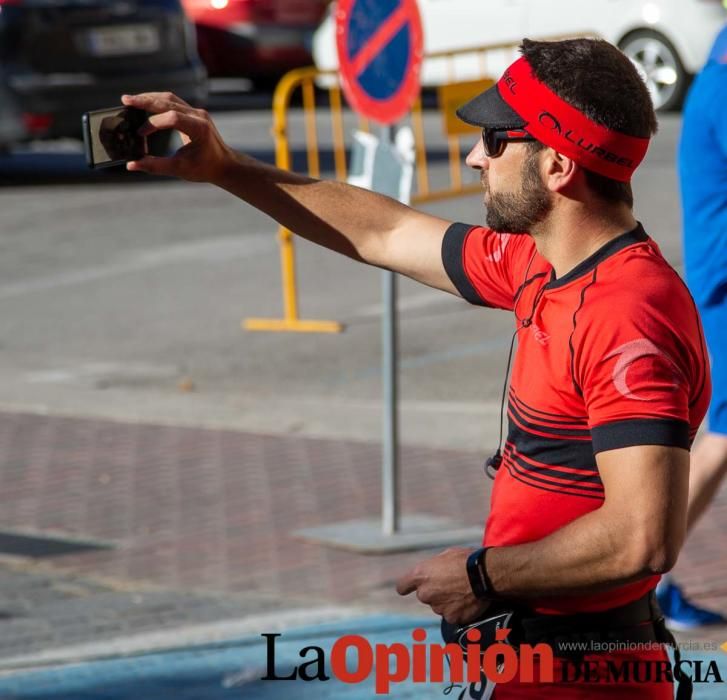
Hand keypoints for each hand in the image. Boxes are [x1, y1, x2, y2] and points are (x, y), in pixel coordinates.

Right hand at [121, 92, 235, 182]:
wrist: (224, 165)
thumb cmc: (205, 168)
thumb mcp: (180, 169)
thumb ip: (155, 166)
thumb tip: (131, 165)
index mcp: (199, 128)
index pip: (171, 118)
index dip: (153, 124)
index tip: (140, 134)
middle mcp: (199, 116)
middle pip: (168, 101)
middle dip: (145, 100)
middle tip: (125, 100)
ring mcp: (197, 112)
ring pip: (169, 98)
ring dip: (150, 98)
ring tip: (131, 101)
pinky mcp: (193, 113)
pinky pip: (173, 102)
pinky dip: (157, 102)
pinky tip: (144, 105)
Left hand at [396, 547, 490, 624]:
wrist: (484, 574)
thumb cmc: (466, 560)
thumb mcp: (445, 556)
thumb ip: (433, 568)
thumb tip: (433, 573)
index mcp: (420, 575)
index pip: (402, 586)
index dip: (407, 587)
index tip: (407, 589)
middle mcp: (425, 593)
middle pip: (425, 596)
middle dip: (434, 592)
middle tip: (450, 584)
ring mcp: (438, 608)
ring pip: (439, 606)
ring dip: (446, 601)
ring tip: (462, 591)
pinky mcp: (451, 618)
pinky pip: (452, 615)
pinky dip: (458, 611)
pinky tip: (467, 601)